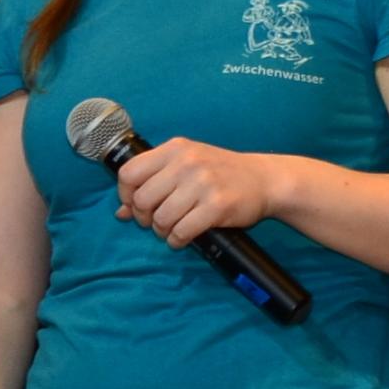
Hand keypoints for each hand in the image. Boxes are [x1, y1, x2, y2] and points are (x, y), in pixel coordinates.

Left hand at [110, 135, 284, 247]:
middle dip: (144, 217)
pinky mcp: (217, 206)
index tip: (136, 204)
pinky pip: (182, 231)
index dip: (126, 194)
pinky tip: (182, 238)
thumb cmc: (222, 172)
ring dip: (162, 231)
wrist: (266, 179)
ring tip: (171, 230)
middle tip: (155, 222)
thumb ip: (154, 182)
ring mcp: (203, 184)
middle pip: (142, 199)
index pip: (129, 173)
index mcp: (175, 148)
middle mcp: (187, 163)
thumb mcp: (187, 166)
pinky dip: (177, 240)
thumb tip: (121, 212)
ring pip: (161, 218)